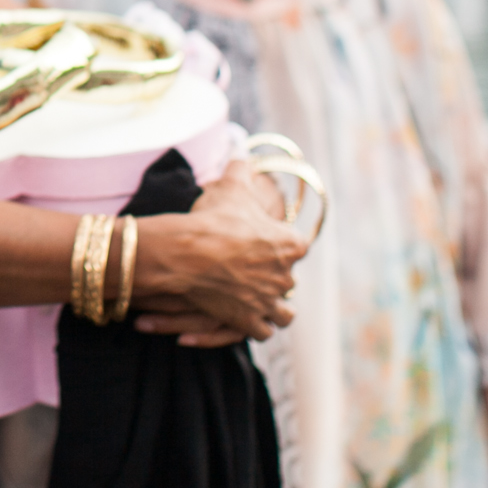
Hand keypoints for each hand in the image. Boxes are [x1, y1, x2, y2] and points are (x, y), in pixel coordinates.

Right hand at [133, 161, 307, 340]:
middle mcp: (286, 276)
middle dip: (274, 275)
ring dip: (274, 307)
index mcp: (289, 244)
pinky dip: (256, 325)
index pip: (299, 245)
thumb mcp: (231, 187)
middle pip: (289, 279)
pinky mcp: (250, 321)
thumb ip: (242, 169)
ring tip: (258, 299)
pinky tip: (244, 315)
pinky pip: (264, 331)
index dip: (283, 243)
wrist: (189, 253)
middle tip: (252, 267)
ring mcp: (269, 301)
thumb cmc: (213, 219)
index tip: (267, 240)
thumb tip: (243, 156)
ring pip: (285, 313)